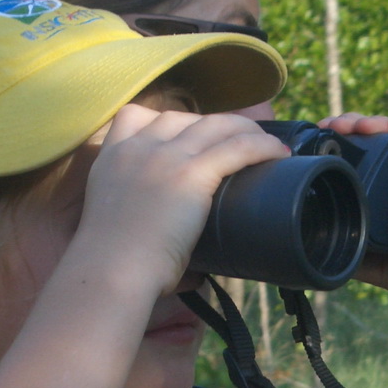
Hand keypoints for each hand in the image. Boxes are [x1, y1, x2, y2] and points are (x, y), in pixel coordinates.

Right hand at [77, 104, 288, 294]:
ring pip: (215, 125)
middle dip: (211, 125)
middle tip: (235, 142)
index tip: (186, 137)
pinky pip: (236, 148)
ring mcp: (165, 157)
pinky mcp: (191, 175)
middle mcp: (137, 149)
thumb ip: (145, 230)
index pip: (133, 116)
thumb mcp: (118, 230)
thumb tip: (188, 271)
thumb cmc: (114, 267)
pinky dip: (261, 146)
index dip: (164, 123)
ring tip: (267, 144)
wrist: (110, 271)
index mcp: (111, 159)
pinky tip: (277, 153)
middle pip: (181, 118)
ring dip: (244, 130)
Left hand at [316, 112, 387, 312]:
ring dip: (379, 124)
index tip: (321, 131)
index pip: (361, 156)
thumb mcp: (374, 267)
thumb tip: (313, 248)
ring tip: (360, 123)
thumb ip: (350, 255)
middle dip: (355, 125)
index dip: (341, 139)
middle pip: (379, 139)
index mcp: (384, 193)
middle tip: (336, 124)